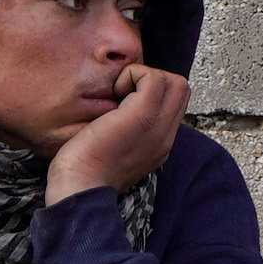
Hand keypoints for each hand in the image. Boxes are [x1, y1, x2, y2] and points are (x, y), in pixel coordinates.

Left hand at [46, 64, 185, 206]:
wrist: (80, 187)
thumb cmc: (84, 173)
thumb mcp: (114, 154)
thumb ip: (126, 137)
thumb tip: (116, 113)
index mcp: (159, 145)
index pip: (174, 105)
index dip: (152, 94)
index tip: (124, 102)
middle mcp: (166, 135)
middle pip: (181, 90)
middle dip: (153, 82)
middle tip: (123, 95)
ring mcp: (159, 125)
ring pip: (175, 81)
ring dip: (144, 78)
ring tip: (119, 95)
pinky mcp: (144, 115)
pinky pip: (153, 77)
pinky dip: (132, 76)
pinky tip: (114, 93)